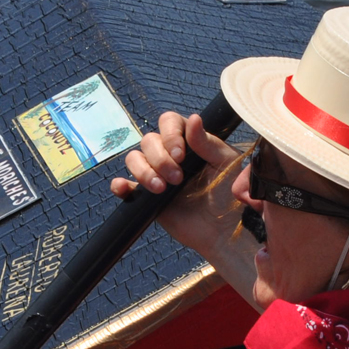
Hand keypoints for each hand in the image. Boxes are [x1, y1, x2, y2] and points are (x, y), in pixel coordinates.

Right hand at [111, 112, 248, 260]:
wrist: (222, 230)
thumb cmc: (229, 193)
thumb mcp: (225, 163)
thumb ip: (207, 142)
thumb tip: (193, 118)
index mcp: (189, 141)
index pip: (169, 122)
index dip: (170, 134)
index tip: (180, 155)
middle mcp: (170, 154)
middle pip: (149, 140)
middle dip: (160, 159)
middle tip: (178, 179)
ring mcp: (156, 174)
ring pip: (134, 158)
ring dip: (143, 171)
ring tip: (160, 189)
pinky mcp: (145, 197)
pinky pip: (124, 186)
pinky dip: (120, 185)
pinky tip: (124, 188)